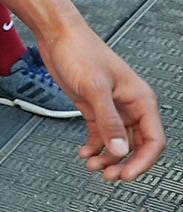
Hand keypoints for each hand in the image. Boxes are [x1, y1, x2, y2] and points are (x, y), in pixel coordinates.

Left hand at [33, 24, 165, 181]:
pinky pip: (101, 133)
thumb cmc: (80, 51)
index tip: (127, 175)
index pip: (153, 140)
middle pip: (137, 145)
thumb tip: (120, 149)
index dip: (143, 161)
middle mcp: (130, 105)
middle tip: (108, 176)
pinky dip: (95, 145)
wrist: (58, 35)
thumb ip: (108, 120)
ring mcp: (112, 107)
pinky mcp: (94, 106)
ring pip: (118, 141)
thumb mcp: (95, 88)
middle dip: (124, 162)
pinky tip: (85, 153)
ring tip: (93, 166)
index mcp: (141, 100)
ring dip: (108, 156)